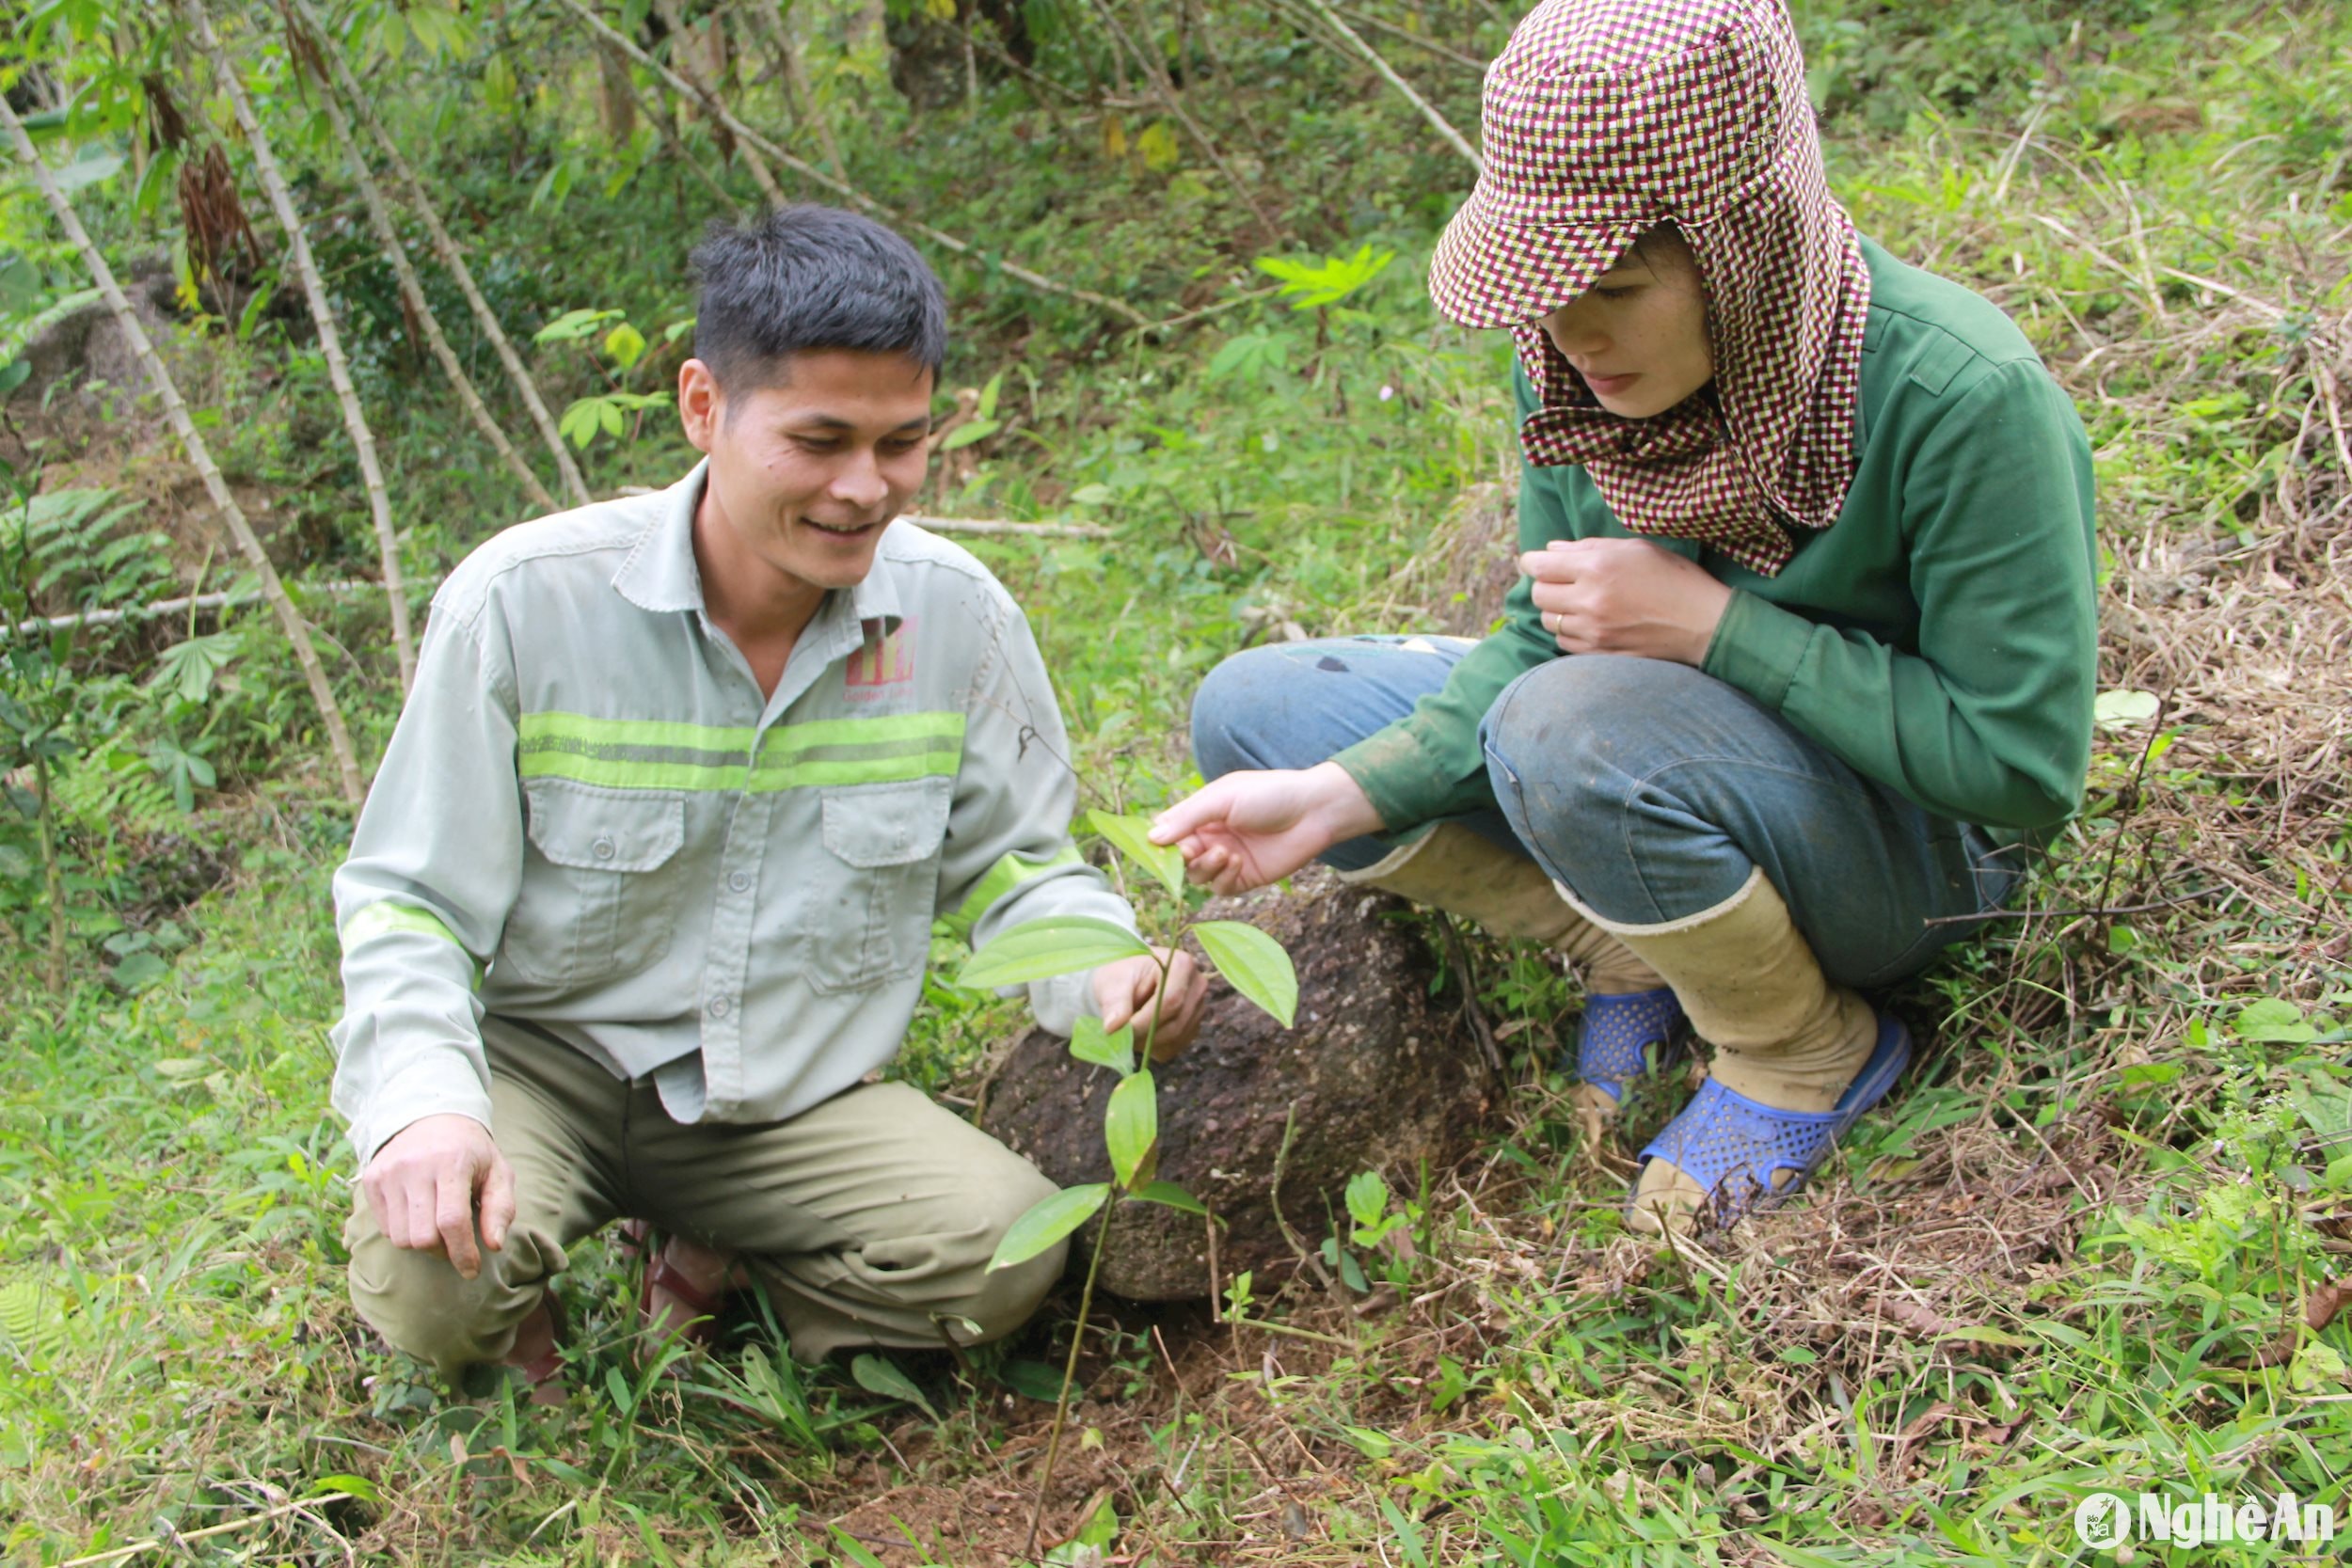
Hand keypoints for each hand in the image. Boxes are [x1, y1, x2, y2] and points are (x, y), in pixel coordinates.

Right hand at [359, 1113, 516, 1279]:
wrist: (430, 1116)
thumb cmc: (471, 1152)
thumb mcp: (498, 1172)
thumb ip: (501, 1208)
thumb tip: (495, 1245)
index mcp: (451, 1162)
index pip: (452, 1222)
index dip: (463, 1253)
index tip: (472, 1270)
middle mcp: (415, 1166)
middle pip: (423, 1237)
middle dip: (443, 1251)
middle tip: (456, 1243)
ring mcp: (389, 1173)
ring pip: (401, 1238)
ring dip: (423, 1244)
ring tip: (438, 1228)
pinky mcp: (372, 1180)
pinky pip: (386, 1228)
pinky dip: (405, 1232)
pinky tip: (419, 1215)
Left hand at [1095, 946, 1209, 1061]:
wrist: (1126, 981)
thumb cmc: (1119, 976)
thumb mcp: (1112, 982)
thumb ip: (1115, 1004)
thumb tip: (1112, 1028)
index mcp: (1181, 964)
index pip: (1171, 1000)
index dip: (1145, 1021)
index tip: (1120, 1030)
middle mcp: (1197, 985)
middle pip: (1176, 1022)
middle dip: (1145, 1035)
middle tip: (1119, 1036)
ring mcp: (1198, 1007)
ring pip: (1176, 1038)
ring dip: (1147, 1043)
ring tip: (1126, 1032)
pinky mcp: (1193, 1026)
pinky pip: (1175, 1047)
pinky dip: (1153, 1048)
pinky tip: (1139, 1035)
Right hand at [1149, 761, 1383, 895]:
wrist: (1313, 810)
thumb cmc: (1268, 794)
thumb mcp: (1222, 798)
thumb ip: (1187, 817)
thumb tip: (1152, 837)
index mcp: (1202, 814)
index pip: (1168, 831)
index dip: (1159, 841)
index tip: (1154, 845)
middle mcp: (1211, 837)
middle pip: (1178, 858)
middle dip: (1180, 858)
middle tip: (1189, 851)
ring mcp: (1227, 859)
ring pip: (1197, 876)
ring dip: (1205, 867)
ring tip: (1224, 853)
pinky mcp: (1245, 877)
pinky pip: (1220, 889)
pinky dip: (1224, 878)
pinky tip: (1238, 862)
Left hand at [1522, 539, 1732, 665]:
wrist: (1703, 624)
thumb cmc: (1673, 578)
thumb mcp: (1635, 549)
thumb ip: (1589, 547)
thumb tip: (1551, 549)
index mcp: (1597, 567)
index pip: (1539, 566)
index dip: (1532, 562)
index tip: (1537, 562)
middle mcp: (1590, 600)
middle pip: (1539, 595)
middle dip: (1546, 585)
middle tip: (1563, 582)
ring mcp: (1594, 631)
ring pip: (1549, 621)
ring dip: (1557, 611)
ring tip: (1580, 603)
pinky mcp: (1600, 654)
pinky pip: (1565, 643)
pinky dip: (1570, 632)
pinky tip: (1590, 623)